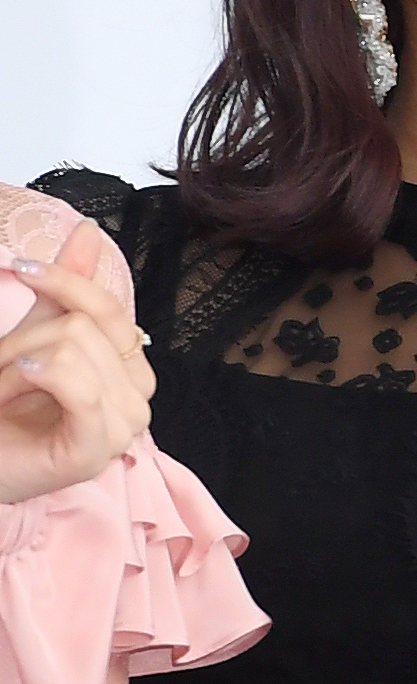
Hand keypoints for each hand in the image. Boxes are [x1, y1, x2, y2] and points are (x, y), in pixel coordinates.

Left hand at [0, 220, 154, 503]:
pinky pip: (81, 388)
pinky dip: (39, 376)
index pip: (111, 309)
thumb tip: (89, 233)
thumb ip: (67, 288)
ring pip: (75, 350)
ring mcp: (121, 429)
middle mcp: (136, 399)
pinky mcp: (96, 451)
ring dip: (19, 363)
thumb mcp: (35, 333)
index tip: (20, 267)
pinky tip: (17, 383)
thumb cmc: (5, 403)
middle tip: (3, 369)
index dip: (67, 281)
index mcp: (129, 370)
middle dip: (25, 339)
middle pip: (84, 328)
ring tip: (5, 390)